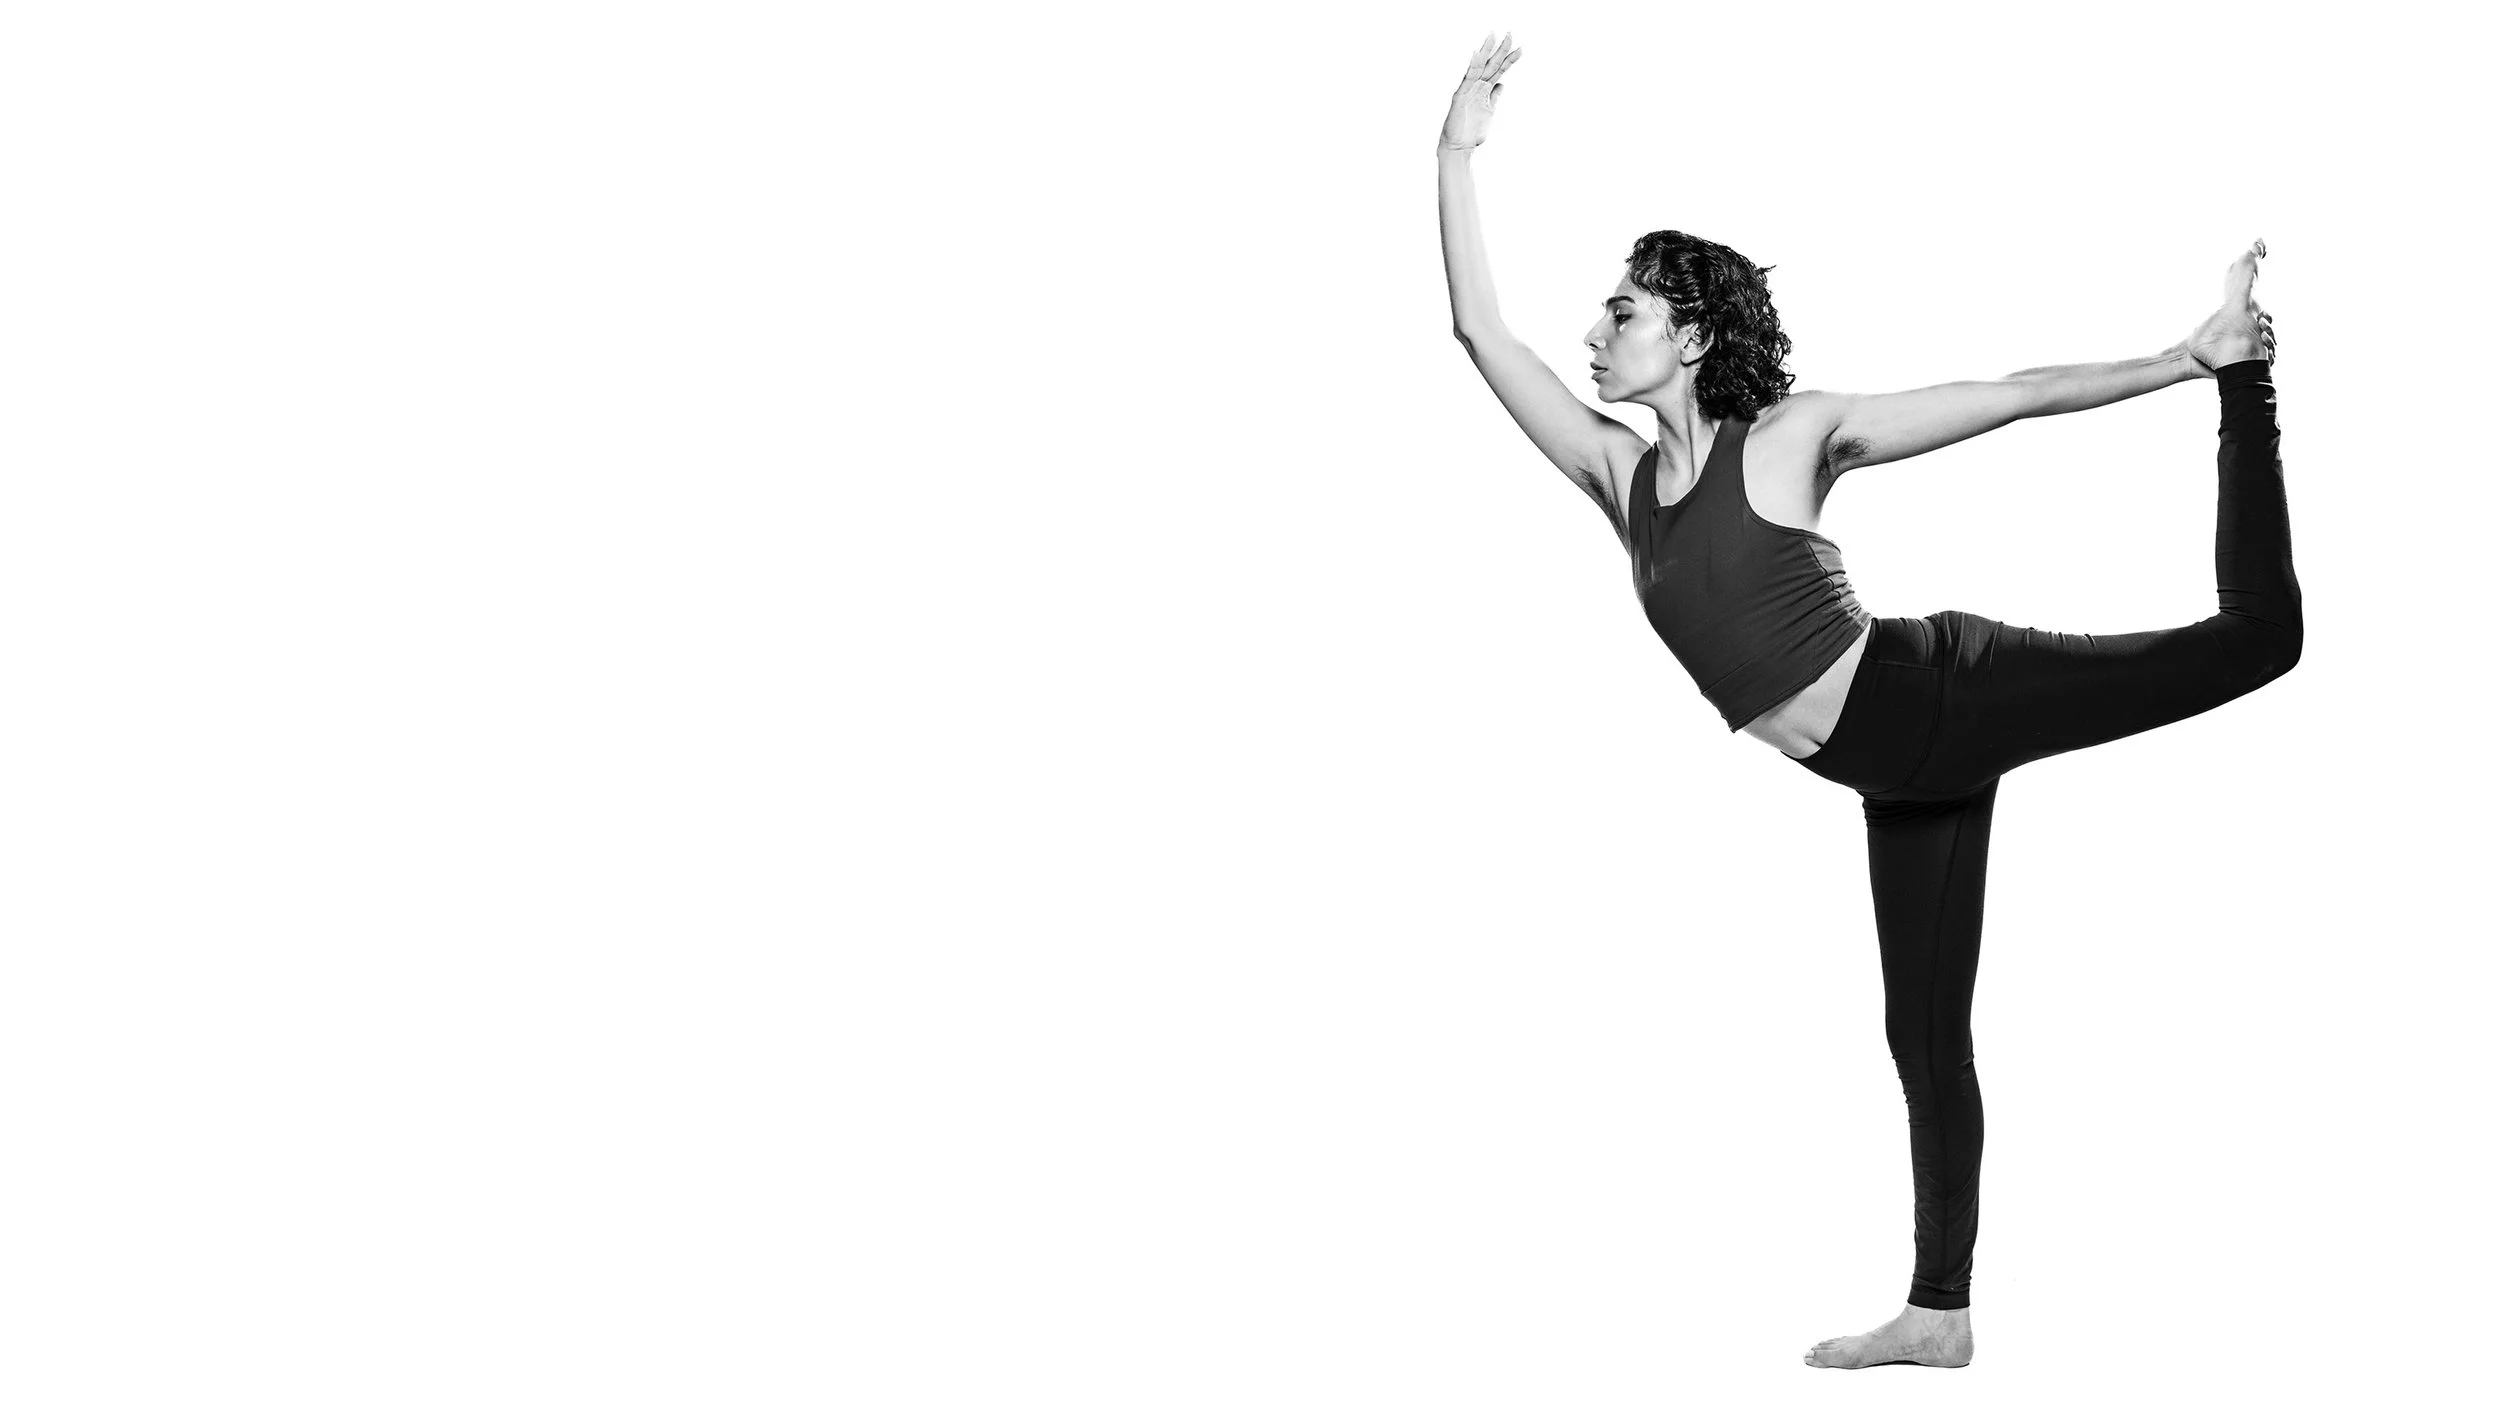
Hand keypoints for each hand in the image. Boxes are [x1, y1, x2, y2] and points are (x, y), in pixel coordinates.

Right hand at [1439, 33, 1518, 152]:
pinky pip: (1467, 79)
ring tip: (1492, 36)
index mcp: (1484, 90)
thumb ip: (1495, 97)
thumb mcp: (1489, 111)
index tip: (1521, 48)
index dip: (1509, 60)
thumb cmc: (1472, 132)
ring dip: (1486, 51)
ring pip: (1478, 67)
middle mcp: (1476, 86)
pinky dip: (1471, 66)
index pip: (1499, 70)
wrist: (1459, 146)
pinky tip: (1476, 54)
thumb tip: (1502, 85)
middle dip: (1501, 50)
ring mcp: (1468, 90)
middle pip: (1491, 64)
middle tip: (1511, 34)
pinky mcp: (1460, 96)